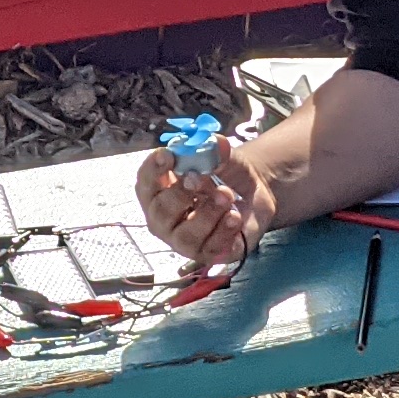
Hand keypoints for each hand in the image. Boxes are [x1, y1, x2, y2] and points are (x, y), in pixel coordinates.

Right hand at [139, 139, 269, 273]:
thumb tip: (213, 143)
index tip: (168, 155)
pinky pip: (211, 249)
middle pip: (160, 213)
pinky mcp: (208, 254)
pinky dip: (224, 230)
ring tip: (226, 195)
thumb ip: (214, 147)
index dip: (153, 169)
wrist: (254, 194)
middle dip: (180, 194)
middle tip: (198, 178)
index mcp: (159, 191)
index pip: (145, 182)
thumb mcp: (221, 155)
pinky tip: (234, 216)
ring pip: (185, 236)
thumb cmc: (225, 174)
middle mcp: (165, 219)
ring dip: (207, 213)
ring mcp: (184, 240)